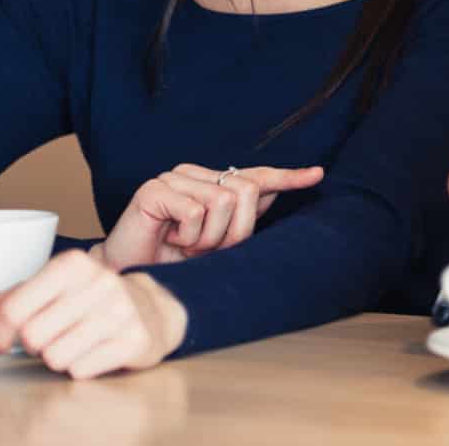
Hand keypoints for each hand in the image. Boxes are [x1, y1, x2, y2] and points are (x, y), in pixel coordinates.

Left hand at [0, 249, 187, 378]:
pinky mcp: (134, 339)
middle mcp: (99, 282)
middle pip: (33, 336)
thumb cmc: (89, 300)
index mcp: (72, 264)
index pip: (14, 308)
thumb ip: (2, 305)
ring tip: (72, 343)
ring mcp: (120, 311)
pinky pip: (81, 371)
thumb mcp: (46, 291)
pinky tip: (93, 351)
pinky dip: (80, 368)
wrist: (150, 309)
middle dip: (34, 345)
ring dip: (57, 357)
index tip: (4, 339)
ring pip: (55, 357)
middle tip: (49, 337)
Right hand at [99, 163, 324, 269]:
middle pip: (246, 191)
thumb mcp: (217, 244)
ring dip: (208, 238)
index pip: (256, 176)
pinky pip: (195, 211)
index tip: (317, 175)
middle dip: (235, 231)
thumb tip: (272, 193)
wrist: (131, 275)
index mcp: (212, 184)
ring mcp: (174, 178)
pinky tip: (170, 237)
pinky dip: (188, 235)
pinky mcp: (154, 188)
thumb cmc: (173, 261)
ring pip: (223, 202)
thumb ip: (241, 217)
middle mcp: (195, 174)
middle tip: (206, 249)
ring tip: (185, 244)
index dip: (287, 178)